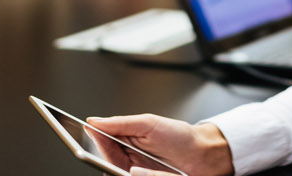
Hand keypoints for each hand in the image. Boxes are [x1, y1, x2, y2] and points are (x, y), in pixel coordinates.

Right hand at [85, 114, 231, 175]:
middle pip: (104, 161)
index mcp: (124, 138)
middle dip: (107, 158)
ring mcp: (134, 172)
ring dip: (118, 170)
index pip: (100, 141)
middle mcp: (126, 157)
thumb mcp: (149, 123)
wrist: (204, 155)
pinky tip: (135, 172)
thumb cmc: (180, 136)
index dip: (92, 141)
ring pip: (113, 172)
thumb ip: (120, 122)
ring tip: (132, 167)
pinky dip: (131, 175)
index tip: (87, 138)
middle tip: (119, 156)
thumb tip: (94, 121)